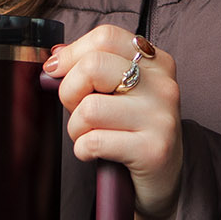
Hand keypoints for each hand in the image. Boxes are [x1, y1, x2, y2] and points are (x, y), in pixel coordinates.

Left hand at [46, 25, 182, 219]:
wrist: (165, 182)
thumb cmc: (134, 133)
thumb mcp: (121, 94)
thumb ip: (92, 69)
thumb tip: (54, 57)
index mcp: (156, 63)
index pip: (105, 37)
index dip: (72, 54)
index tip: (57, 71)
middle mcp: (163, 85)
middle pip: (94, 66)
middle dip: (70, 91)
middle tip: (76, 110)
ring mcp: (161, 117)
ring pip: (90, 107)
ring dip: (76, 127)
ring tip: (89, 135)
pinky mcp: (154, 149)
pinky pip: (94, 141)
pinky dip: (82, 149)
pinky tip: (95, 153)